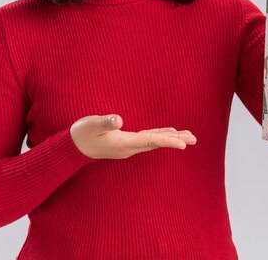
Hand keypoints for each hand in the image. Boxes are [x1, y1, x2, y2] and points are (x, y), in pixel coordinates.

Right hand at [70, 114, 197, 159]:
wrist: (73, 147)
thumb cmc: (81, 134)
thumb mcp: (91, 125)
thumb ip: (104, 122)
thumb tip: (118, 119)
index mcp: (123, 143)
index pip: (150, 141)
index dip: (167, 141)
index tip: (183, 144)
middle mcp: (129, 148)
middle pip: (157, 143)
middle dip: (175, 141)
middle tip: (194, 139)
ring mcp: (128, 147)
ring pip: (154, 142)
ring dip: (171, 139)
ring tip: (187, 137)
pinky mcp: (126, 143)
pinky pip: (148, 140)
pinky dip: (160, 136)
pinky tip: (168, 133)